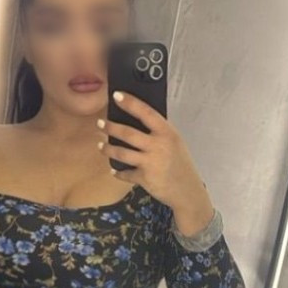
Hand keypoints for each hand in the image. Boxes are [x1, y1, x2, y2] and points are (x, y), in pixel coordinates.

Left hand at [97, 93, 215, 235]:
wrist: (188, 192)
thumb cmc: (182, 165)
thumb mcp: (176, 143)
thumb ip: (160, 133)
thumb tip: (138, 121)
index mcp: (167, 133)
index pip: (146, 113)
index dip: (130, 103)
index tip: (116, 95)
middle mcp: (158, 145)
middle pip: (128, 133)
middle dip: (110, 127)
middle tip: (100, 123)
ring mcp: (150, 162)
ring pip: (122, 153)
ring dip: (108, 149)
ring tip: (100, 146)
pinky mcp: (144, 178)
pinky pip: (126, 173)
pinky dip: (118, 173)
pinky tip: (114, 171)